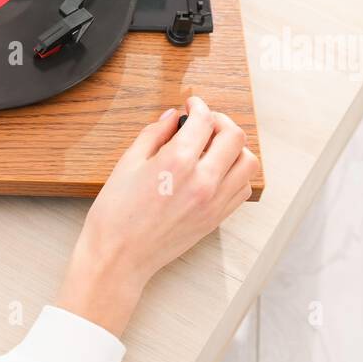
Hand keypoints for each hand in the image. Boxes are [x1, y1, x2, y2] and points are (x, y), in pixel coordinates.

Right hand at [55, 97, 258, 336]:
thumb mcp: (127, 165)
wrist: (118, 258)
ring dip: (234, 148)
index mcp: (177, 162)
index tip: (191, 104)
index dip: (198, 105)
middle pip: (234, 136)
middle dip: (220, 121)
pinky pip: (242, 189)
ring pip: (247, 162)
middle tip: (204, 121)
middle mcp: (203, 181)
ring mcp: (213, 202)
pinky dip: (236, 173)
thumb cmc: (115, 215)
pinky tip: (217, 171)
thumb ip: (153, 135)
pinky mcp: (216, 218)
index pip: (204, 120)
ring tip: (214, 146)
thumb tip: (171, 117)